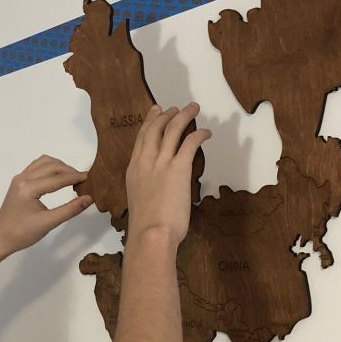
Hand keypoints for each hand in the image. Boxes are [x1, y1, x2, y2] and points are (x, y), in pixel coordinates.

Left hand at [0, 156, 92, 260]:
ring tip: (72, 177)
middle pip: (51, 166)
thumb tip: (88, 198)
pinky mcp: (19, 181)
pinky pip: (36, 167)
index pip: (58, 178)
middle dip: (69, 170)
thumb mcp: (48, 223)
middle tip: (83, 179)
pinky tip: (57, 177)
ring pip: (43, 162)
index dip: (75, 177)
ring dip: (59, 166)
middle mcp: (23, 178)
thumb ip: (70, 210)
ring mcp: (19, 178)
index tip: (90, 178)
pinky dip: (49, 168)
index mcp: (29, 188)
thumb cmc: (22, 234)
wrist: (1, 238)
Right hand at [125, 103, 210, 247]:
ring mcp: (161, 163)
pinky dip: (199, 134)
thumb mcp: (140, 201)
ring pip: (172, 129)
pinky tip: (206, 132)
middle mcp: (145, 161)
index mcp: (134, 169)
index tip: (156, 112)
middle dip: (167, 114)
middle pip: (155, 128)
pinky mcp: (179, 168)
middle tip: (176, 107)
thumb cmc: (146, 227)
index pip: (141, 138)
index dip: (150, 122)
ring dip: (184, 116)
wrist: (150, 234)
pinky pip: (190, 143)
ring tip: (193, 108)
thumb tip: (159, 190)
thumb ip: (148, 188)